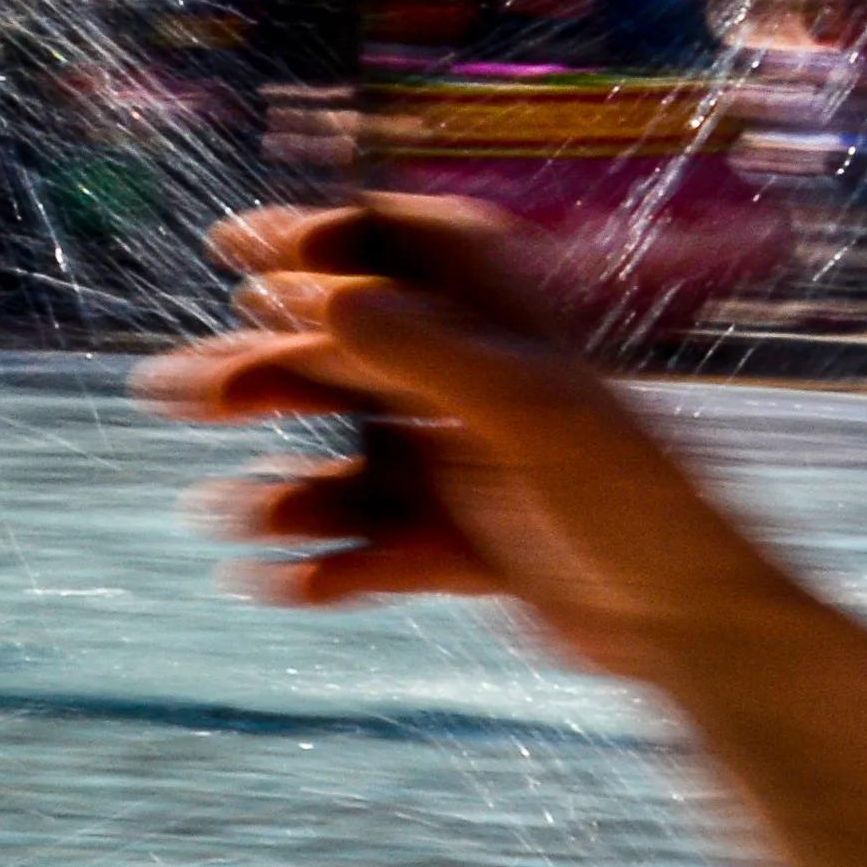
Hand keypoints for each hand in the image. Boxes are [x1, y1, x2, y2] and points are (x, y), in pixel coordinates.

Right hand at [138, 192, 866, 866]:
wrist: (701, 632)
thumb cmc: (636, 502)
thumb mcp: (524, 410)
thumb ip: (415, 345)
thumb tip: (306, 288)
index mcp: (505, 327)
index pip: (401, 245)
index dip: (321, 233)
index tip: (236, 244)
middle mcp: (476, 385)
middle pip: (343, 358)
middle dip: (252, 371)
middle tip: (164, 393)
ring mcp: (466, 466)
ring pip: (341, 458)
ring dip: (273, 484)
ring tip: (215, 515)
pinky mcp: (464, 543)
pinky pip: (370, 546)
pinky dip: (325, 565)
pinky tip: (281, 585)